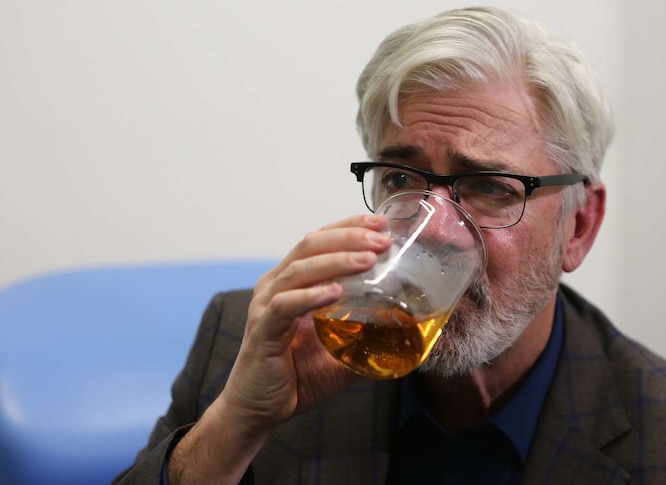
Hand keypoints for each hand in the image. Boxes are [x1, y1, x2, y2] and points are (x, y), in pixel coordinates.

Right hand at [217, 214, 391, 433]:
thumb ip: (366, 336)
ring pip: (299, 270)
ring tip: (367, 260)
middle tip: (381, 239)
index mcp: (291, 283)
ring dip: (336, 261)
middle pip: (310, 245)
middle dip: (349, 237)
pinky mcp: (262, 331)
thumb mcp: (339, 351)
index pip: (320, 241)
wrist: (259, 411)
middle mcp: (275, 286)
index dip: (349, 227)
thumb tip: (404, 332)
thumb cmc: (295, 377)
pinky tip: (335, 292)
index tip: (381, 223)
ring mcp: (265, 306)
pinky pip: (285, 307)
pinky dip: (311, 296)